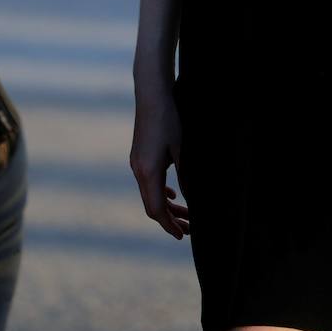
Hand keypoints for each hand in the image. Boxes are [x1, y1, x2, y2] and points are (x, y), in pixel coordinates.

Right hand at [130, 84, 188, 239]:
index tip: (182, 236)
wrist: (151, 94)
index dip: (169, 226)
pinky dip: (161, 192)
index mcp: (148, 172)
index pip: (156, 210)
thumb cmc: (169, 119)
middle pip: (152, 205)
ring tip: (186, 216)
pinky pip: (148, 182)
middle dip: (170, 220)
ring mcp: (137, 163)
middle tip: (189, 230)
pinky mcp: (140, 156)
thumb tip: (194, 199)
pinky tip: (174, 194)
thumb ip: (186, 175)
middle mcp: (138, 171)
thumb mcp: (182, 149)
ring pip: (151, 194)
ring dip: (167, 207)